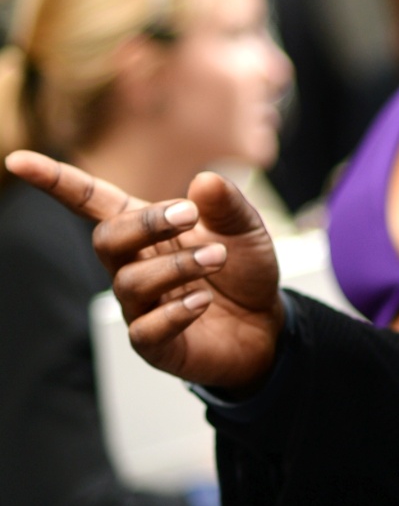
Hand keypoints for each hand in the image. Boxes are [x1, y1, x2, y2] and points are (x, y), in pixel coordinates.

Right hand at [3, 151, 284, 392]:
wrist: (267, 326)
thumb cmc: (243, 271)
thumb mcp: (246, 230)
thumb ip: (227, 205)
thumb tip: (203, 181)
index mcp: (146, 230)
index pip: (90, 201)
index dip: (55, 181)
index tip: (18, 160)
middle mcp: (133, 266)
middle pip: (106, 239)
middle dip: (145, 224)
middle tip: (191, 216)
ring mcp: (139, 307)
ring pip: (130, 282)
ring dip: (176, 266)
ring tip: (218, 258)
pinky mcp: (154, 345)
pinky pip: (145, 330)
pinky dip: (175, 312)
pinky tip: (202, 301)